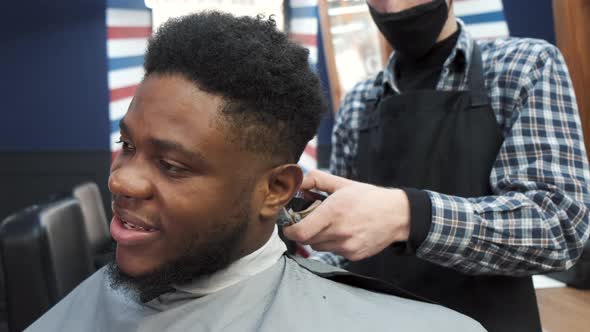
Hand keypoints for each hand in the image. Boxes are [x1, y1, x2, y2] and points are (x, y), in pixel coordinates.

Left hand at [282, 170, 410, 260]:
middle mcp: (338, 232)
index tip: (288, 224)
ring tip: (328, 225)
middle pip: (306, 241)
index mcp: (333, 212)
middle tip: (308, 221)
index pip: (300, 232)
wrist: (397, 215)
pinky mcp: (353, 255)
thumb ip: (316, 180)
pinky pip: (333, 252)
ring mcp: (346, 246)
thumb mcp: (342, 184)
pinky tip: (342, 232)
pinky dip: (332, 243)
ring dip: (317, 238)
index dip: (289, 230)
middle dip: (303, 231)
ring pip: (318, 247)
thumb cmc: (369, 198)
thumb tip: (298, 181)